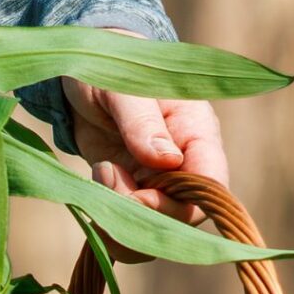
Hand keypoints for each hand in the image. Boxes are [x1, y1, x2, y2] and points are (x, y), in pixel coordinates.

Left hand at [63, 29, 228, 262]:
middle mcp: (184, 164)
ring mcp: (157, 182)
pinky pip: (128, 224)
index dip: (180, 204)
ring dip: (122, 220)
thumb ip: (143, 122)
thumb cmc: (112, 64)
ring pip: (155, 229)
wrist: (83, 68)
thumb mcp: (123, 87)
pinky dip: (108, 219)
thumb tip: (167, 161)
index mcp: (197, 133)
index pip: (211, 186)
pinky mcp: (131, 190)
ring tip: (101, 175)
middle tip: (108, 178)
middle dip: (143, 215)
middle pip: (182, 217)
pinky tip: (96, 183)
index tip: (139, 196)